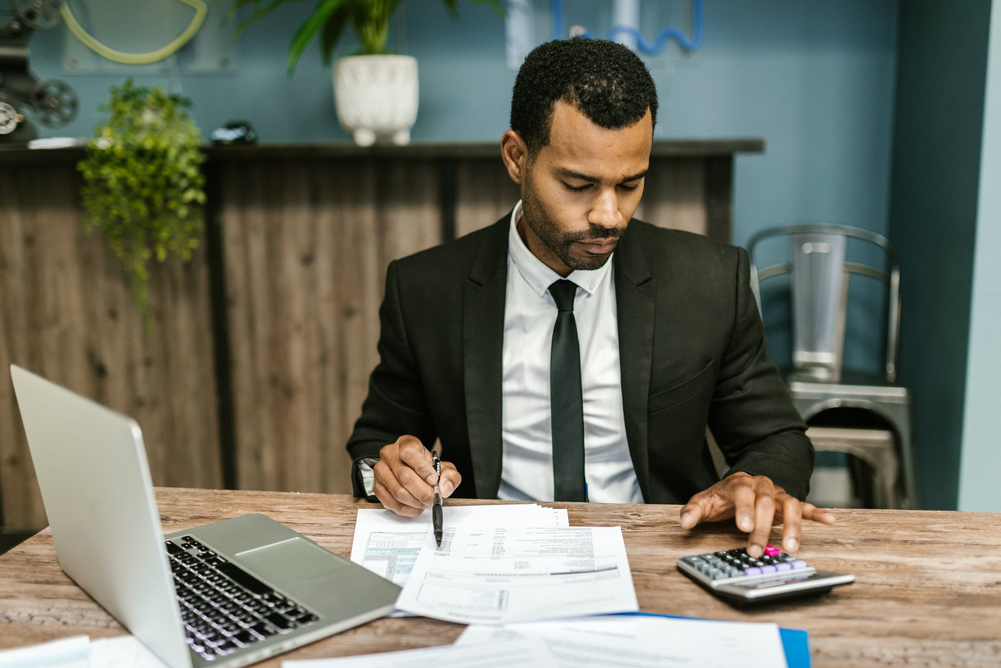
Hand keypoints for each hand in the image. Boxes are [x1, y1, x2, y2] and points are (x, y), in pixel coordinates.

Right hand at [372, 436, 461, 516]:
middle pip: (405, 476)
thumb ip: (450, 476)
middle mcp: (389, 454)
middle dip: (423, 492)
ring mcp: (381, 471)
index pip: (409, 454)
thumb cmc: (426, 467)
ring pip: (398, 492)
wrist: (412, 470)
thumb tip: (445, 488)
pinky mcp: (377, 486)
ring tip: (426, 503)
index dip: (422, 469)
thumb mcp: (443, 467)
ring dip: (416, 502)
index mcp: (406, 443)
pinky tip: (416, 507)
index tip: (433, 481)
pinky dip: (406, 509)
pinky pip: (391, 503)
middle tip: (434, 499)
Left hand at [679, 472, 834, 556]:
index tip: (743, 527)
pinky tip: (829, 521)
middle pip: (765, 504)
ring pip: (788, 505)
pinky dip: (817, 513)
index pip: (743, 494)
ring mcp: (777, 494)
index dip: (744, 510)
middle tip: (755, 550)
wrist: (740, 483)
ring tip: (791, 547)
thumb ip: (693, 511)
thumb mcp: (704, 501)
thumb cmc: (722, 497)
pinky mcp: (789, 503)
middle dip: (761, 528)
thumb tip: (684, 523)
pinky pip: (805, 506)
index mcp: (740, 483)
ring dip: (791, 526)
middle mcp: (761, 486)